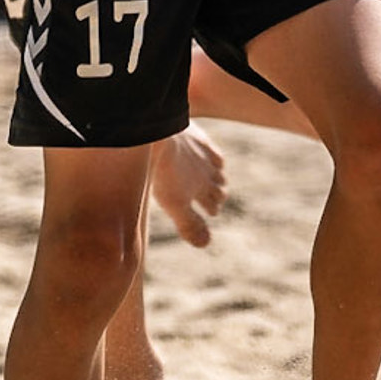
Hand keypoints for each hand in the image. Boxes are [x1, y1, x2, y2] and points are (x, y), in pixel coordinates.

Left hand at [151, 127, 228, 247]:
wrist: (161, 135)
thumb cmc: (164, 171)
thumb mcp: (174, 204)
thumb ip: (189, 225)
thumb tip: (206, 244)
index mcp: (201, 188)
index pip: (213, 203)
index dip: (212, 209)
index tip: (211, 212)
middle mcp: (208, 172)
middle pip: (219, 186)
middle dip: (218, 195)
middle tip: (215, 200)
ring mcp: (203, 153)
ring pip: (218, 168)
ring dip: (218, 175)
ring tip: (214, 178)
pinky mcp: (197, 136)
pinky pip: (211, 148)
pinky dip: (212, 156)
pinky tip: (207, 154)